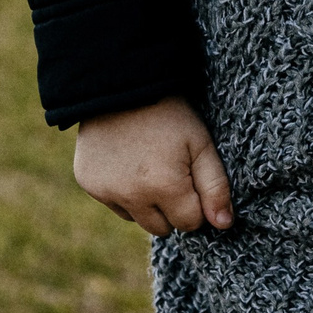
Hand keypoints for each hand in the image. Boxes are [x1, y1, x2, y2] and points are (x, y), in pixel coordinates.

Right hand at [72, 96, 234, 235]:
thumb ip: (215, 188)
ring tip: (148, 166)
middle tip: (170, 172)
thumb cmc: (169, 114)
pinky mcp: (89, 184)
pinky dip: (123, 191)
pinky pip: (114, 204)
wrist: (122, 84)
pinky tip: (126, 162)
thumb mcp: (201, 144)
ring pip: (137, 219)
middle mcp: (132, 196)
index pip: (190, 223)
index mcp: (165, 187)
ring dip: (146, 203)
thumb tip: (223, 225)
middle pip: (162, 228)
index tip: (191, 175)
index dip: (196, 201)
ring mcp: (106, 191)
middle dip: (171, 208)